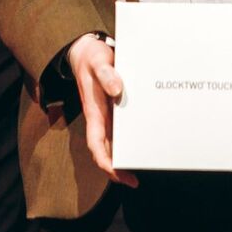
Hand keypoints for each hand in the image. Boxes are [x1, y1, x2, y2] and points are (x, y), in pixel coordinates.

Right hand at [68, 34, 136, 187]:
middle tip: (133, 181)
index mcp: (94, 112)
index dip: (104, 161)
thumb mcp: (98, 62)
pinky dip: (131, 139)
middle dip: (116, 168)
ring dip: (124, 157)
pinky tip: (144, 143)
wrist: (87, 51)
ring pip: (114, 143)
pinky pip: (122, 130)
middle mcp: (100, 118)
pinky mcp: (114, 109)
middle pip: (105, 150)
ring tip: (142, 167)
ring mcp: (107, 116)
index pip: (96, 144)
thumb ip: (106, 74)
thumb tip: (117, 90)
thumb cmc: (91, 58)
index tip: (116, 172)